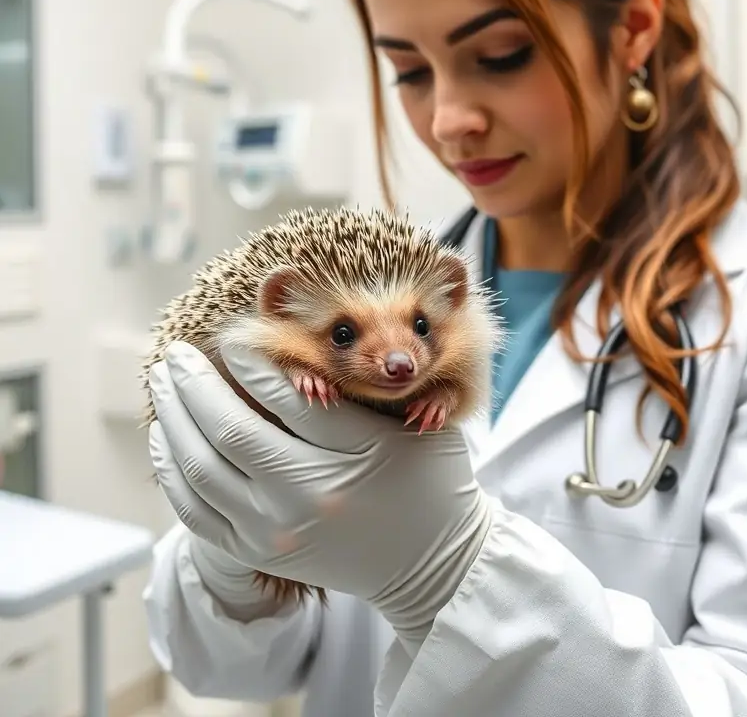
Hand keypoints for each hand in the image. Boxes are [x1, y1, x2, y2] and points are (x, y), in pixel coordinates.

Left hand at [148, 341, 491, 654]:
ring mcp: (277, 532)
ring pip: (201, 468)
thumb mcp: (413, 420)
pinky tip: (165, 437)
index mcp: (354, 455)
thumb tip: (288, 345)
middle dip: (193, 384)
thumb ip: (359, 385)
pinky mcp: (259, 554)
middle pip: (230, 430)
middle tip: (176, 353)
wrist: (431, 562)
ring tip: (165, 384)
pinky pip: (196, 511)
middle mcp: (310, 497)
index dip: (249, 359)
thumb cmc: (428, 479)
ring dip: (174, 420)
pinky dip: (172, 470)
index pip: (285, 394)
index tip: (231, 335)